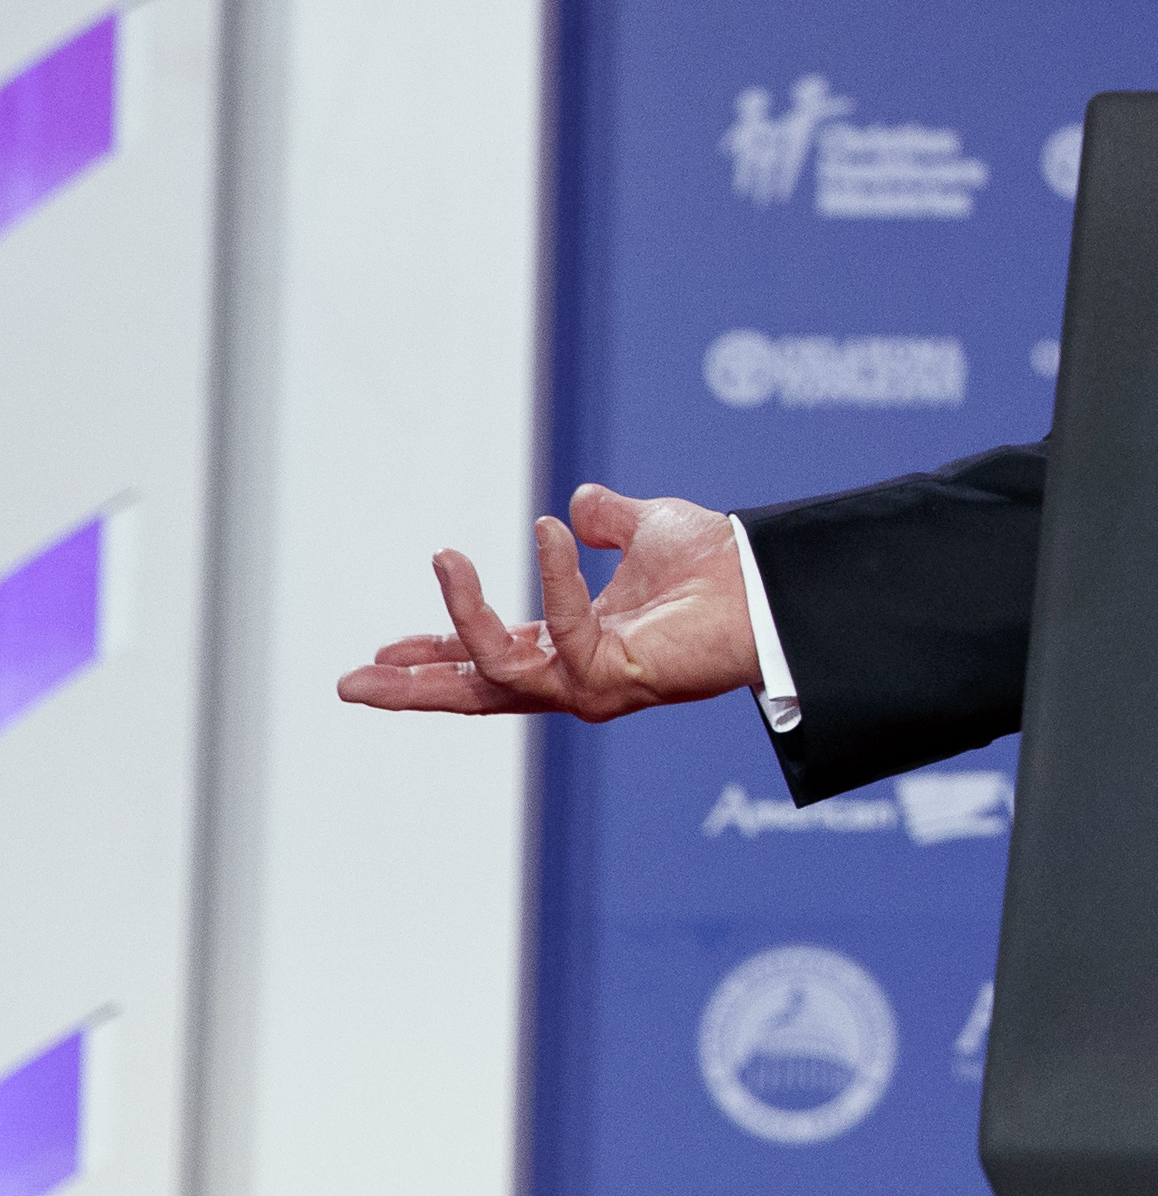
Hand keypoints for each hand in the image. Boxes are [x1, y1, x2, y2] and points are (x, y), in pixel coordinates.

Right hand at [337, 484, 759, 719]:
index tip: (382, 654)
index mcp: (573, 647)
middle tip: (348, 686)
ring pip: (499, 670)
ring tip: (445, 555)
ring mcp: (595, 686)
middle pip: (476, 693)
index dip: (437, 655)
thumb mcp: (647, 531)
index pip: (490, 659)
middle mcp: (577, 677)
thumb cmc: (722, 566)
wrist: (771, 582)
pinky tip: (551, 531)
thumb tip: (580, 502)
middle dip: (411, 690)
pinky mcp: (617, 677)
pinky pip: (561, 631)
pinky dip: (554, 579)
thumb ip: (608, 521)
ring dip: (462, 618)